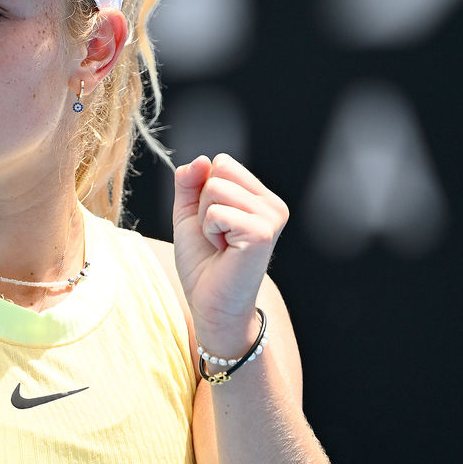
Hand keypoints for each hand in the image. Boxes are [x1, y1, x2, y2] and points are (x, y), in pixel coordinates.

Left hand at [172, 154, 288, 353]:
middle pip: (219, 171)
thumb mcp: (189, 214)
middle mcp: (273, 205)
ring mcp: (271, 218)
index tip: (214, 224)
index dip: (204, 193)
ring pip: (215, 189)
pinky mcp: (262, 233)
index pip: (223, 163)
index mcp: (261, 197)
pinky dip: (210, 231)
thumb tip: (200, 160)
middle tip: (216, 236)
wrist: (210, 304)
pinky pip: (216, 212)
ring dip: (206, 220)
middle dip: (204, 204)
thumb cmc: (203, 262)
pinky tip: (224, 251)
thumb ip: (190, 183)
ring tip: (220, 243)